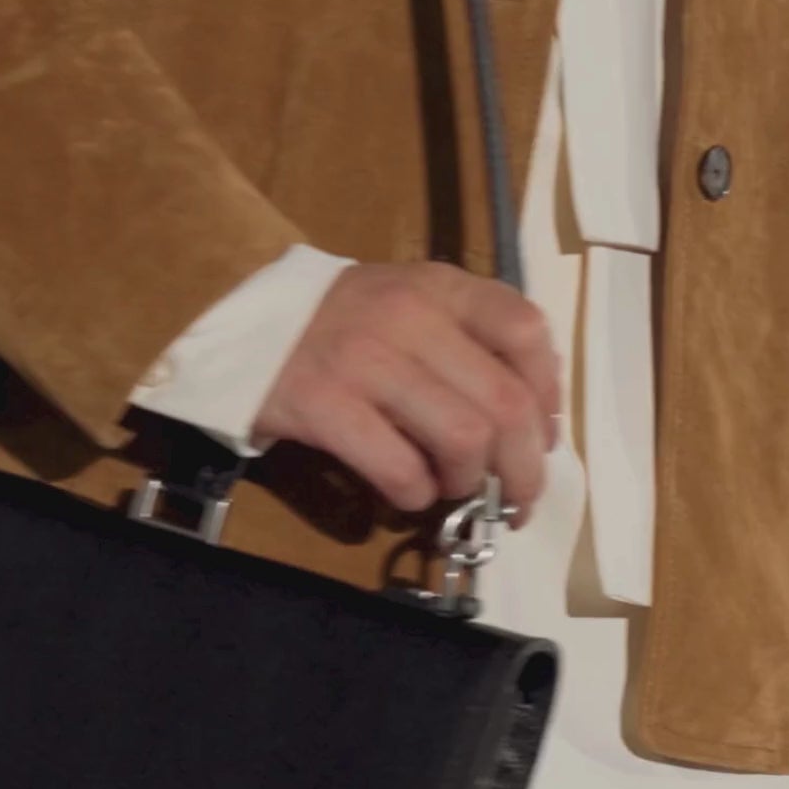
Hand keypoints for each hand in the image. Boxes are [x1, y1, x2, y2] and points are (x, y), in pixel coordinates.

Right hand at [250, 262, 560, 521]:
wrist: (239, 321)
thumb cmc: (343, 327)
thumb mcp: (412, 306)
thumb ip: (471, 344)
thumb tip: (534, 426)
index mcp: (440, 287)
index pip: (525, 331)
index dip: (549, 396)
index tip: (541, 438)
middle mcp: (409, 315)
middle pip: (505, 404)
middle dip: (523, 470)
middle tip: (514, 501)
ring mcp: (364, 359)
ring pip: (462, 439)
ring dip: (469, 483)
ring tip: (453, 490)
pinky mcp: (323, 404)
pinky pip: (399, 468)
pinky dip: (416, 495)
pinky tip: (409, 494)